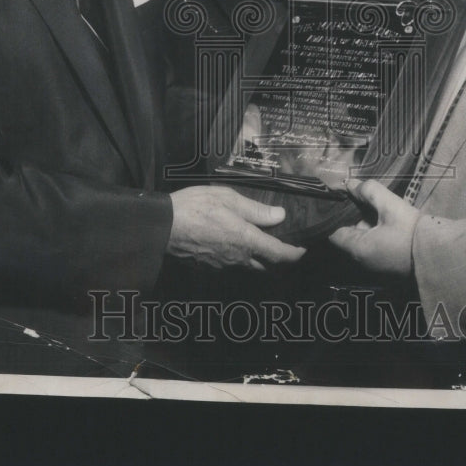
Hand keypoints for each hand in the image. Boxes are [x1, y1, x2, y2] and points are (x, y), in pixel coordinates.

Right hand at [167, 184, 305, 269]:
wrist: (162, 227)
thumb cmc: (195, 207)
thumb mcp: (228, 198)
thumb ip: (256, 210)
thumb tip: (280, 216)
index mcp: (246, 241)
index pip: (280, 255)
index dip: (295, 254)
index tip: (303, 249)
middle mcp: (238, 258)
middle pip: (268, 267)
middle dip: (280, 260)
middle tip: (286, 247)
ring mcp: (223, 266)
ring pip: (250, 267)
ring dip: (260, 260)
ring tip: (262, 244)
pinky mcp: (210, 267)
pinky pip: (232, 266)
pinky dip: (241, 259)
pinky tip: (236, 245)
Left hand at [329, 178, 420, 275]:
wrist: (441, 255)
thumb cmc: (412, 232)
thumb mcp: (390, 205)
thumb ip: (368, 191)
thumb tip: (349, 183)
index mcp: (358, 250)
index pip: (332, 232)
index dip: (334, 214)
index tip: (340, 198)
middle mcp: (362, 261)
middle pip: (348, 234)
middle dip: (352, 216)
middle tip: (357, 196)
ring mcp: (375, 266)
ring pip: (362, 239)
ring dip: (365, 223)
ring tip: (370, 203)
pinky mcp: (388, 265)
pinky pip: (374, 245)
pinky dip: (375, 231)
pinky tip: (383, 218)